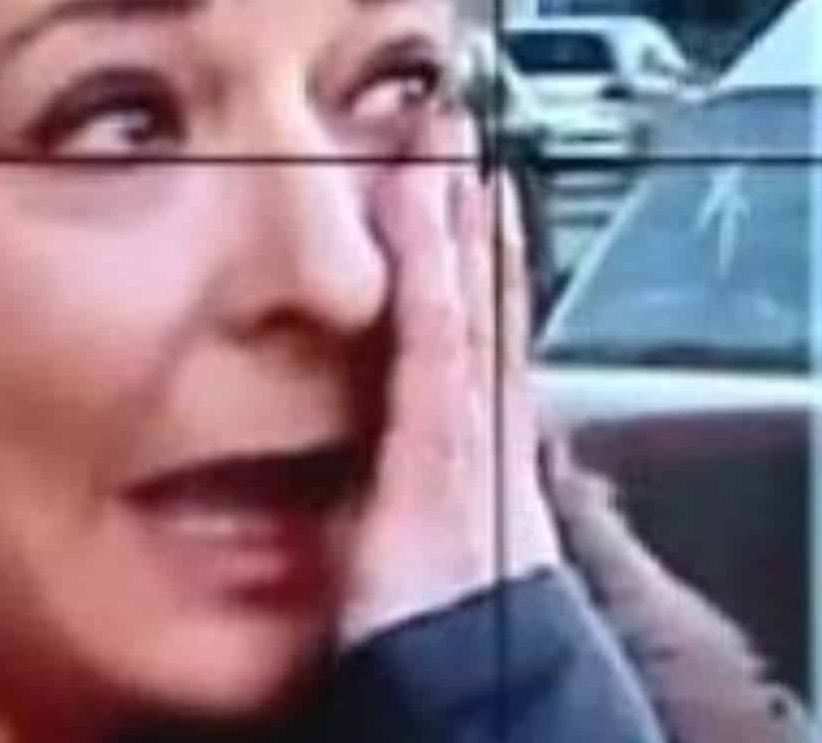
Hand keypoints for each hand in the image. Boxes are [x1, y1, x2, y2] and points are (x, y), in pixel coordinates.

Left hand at [337, 111, 562, 646]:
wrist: (464, 681)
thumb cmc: (424, 635)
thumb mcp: (394, 554)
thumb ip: (372, 507)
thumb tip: (340, 490)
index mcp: (464, 452)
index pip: (462, 336)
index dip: (459, 267)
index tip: (449, 203)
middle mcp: (481, 422)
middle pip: (478, 300)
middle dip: (467, 221)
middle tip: (457, 141)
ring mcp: (474, 420)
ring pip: (469, 298)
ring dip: (457, 218)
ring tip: (450, 144)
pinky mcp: (452, 433)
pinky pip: (444, 329)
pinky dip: (442, 263)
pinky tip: (430, 204)